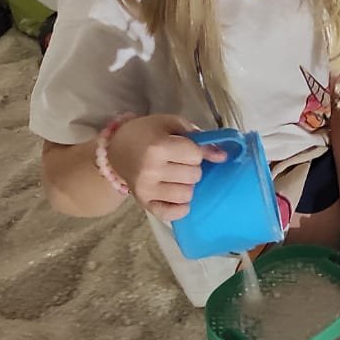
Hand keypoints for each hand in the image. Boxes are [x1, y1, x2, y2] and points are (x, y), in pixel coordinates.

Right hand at [108, 115, 225, 221]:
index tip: (186, 148)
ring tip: (176, 177)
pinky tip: (177, 197)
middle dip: (192, 168)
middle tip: (180, 162)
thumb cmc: (147, 133)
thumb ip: (200, 138)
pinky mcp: (144, 204)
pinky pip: (172, 214)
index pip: (196, 156)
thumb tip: (222, 156)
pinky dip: (180, 207)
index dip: (196, 151)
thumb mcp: (172, 124)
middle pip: (194, 176)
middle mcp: (151, 170)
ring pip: (187, 195)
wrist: (116, 149)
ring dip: (187, 186)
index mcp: (157, 147)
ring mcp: (146, 190)